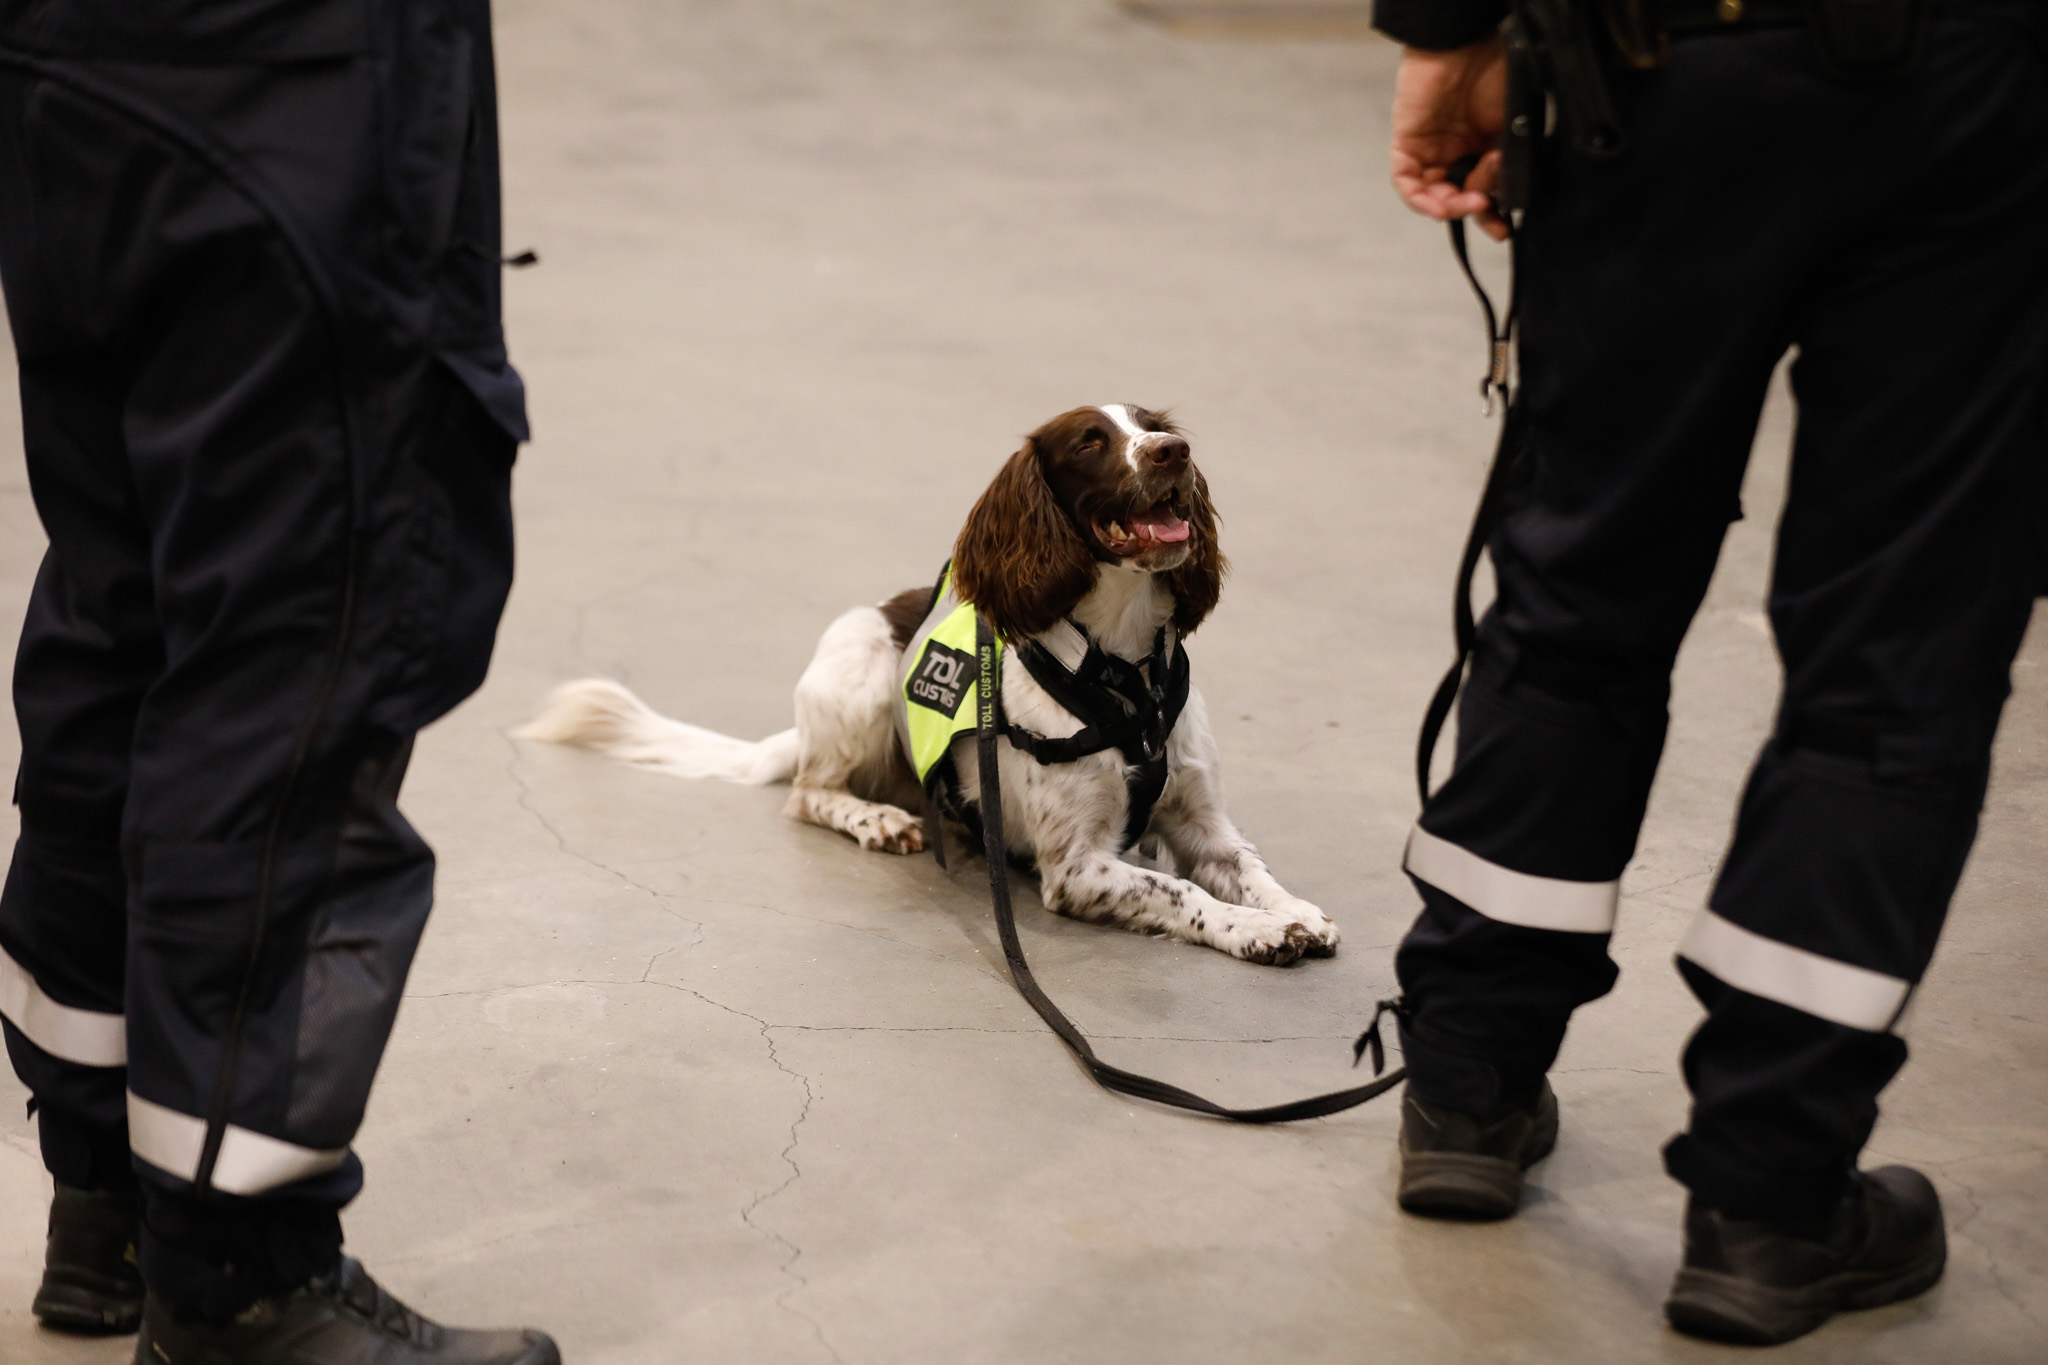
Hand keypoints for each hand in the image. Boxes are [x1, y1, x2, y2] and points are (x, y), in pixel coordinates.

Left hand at [1389, 39, 1509, 241]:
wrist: (1470, 43)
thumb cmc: (1497, 71)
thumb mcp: (1513, 125)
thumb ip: (1510, 160)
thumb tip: (1510, 196)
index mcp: (1483, 145)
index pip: (1483, 189)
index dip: (1494, 212)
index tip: (1506, 228)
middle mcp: (1455, 151)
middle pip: (1458, 197)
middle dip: (1477, 211)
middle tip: (1494, 214)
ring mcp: (1430, 148)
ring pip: (1433, 195)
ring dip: (1454, 207)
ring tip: (1477, 202)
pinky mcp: (1406, 143)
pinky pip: (1407, 184)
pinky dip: (1421, 200)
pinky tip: (1442, 206)